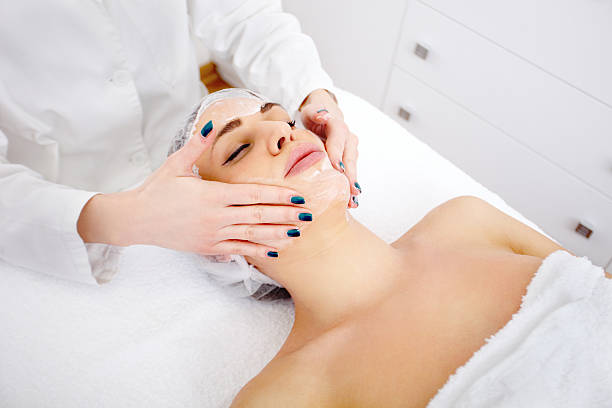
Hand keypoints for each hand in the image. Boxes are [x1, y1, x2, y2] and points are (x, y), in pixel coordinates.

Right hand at [127, 122, 310, 258]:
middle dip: (286, 216)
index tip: (298, 197)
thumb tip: (211, 123)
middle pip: (259, 216)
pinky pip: (238, 251)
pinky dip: (257, 251)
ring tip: (298, 234)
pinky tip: (273, 252)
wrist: (135, 220)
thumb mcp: (175, 164)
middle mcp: (216, 217)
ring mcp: (212, 235)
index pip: (253, 195)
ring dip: (277, 235)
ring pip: (252, 236)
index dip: (278, 196)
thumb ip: (196, 145)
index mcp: (212, 194)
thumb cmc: (156, 190)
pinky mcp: (208, 248)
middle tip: (309, 216)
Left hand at [300, 89, 360, 207]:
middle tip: (351, 192)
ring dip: (352, 185)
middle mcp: (349, 139)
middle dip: (350, 176)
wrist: (323, 117)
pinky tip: (351, 202)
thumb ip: (316, 114)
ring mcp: (351, 150)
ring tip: (352, 202)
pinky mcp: (349, 160)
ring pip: (352, 169)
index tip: (338, 168)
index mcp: (338, 127)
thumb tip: (323, 115)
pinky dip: (350, 187)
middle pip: (350, 159)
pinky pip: (350, 174)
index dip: (338, 155)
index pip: (338, 141)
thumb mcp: (311, 112)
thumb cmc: (313, 116)